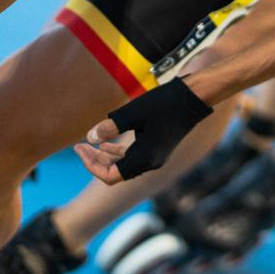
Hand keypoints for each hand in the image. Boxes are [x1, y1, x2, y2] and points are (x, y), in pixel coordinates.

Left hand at [75, 79, 211, 182]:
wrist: (195, 98)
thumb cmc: (165, 103)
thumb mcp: (133, 113)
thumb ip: (110, 127)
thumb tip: (89, 138)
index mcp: (144, 159)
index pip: (109, 175)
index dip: (91, 165)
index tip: (79, 147)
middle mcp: (150, 163)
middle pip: (115, 172)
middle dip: (95, 160)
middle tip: (79, 146)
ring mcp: (155, 158)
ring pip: (123, 166)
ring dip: (105, 156)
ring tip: (89, 144)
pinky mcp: (157, 149)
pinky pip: (133, 158)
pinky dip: (117, 152)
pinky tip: (106, 142)